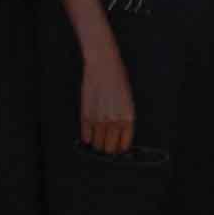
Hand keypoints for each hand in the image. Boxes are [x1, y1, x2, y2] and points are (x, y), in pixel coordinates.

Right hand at [76, 40, 135, 154]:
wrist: (103, 66)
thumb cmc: (117, 79)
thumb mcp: (127, 100)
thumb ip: (124, 119)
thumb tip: (120, 134)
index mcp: (128, 118)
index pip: (124, 144)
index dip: (121, 148)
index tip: (118, 148)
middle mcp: (114, 122)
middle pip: (110, 148)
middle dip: (109, 148)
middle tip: (107, 143)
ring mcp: (99, 120)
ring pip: (97, 145)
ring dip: (98, 144)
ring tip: (98, 139)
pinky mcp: (86, 116)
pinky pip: (86, 136)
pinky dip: (87, 137)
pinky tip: (89, 134)